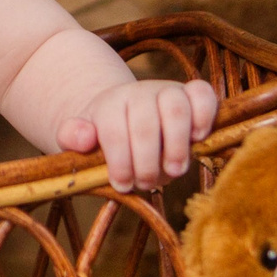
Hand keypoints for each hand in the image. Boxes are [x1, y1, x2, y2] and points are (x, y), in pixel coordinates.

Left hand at [56, 78, 220, 190]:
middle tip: (145, 184)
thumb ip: (71, 137)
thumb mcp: (78, 137)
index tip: (121, 184)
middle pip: (145, 123)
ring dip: (176, 145)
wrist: (127, 114)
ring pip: (176, 107)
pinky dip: (205, 115)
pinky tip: (198, 139)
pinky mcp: (193, 94)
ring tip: (172, 170)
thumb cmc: (104, 134)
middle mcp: (140, 93)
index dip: (119, 162)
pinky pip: (204, 94)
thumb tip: (85, 138)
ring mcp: (168, 91)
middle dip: (146, 161)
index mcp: (110, 104)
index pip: (114, 130)